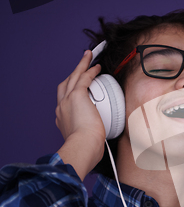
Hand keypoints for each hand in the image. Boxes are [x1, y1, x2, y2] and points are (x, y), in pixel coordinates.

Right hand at [56, 50, 105, 179]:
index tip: (77, 91)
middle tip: (80, 67)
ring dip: (81, 66)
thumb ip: (89, 138)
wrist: (83, 146)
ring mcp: (67, 101)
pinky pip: (84, 77)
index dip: (70, 93)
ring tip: (88, 57)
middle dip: (73, 74)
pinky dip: (89, 70)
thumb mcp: (85, 141)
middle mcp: (62, 108)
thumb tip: (99, 143)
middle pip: (65, 85)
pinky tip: (96, 66)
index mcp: (62, 119)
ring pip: (73, 77)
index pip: (64, 102)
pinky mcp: (77, 96)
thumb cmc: (86, 148)